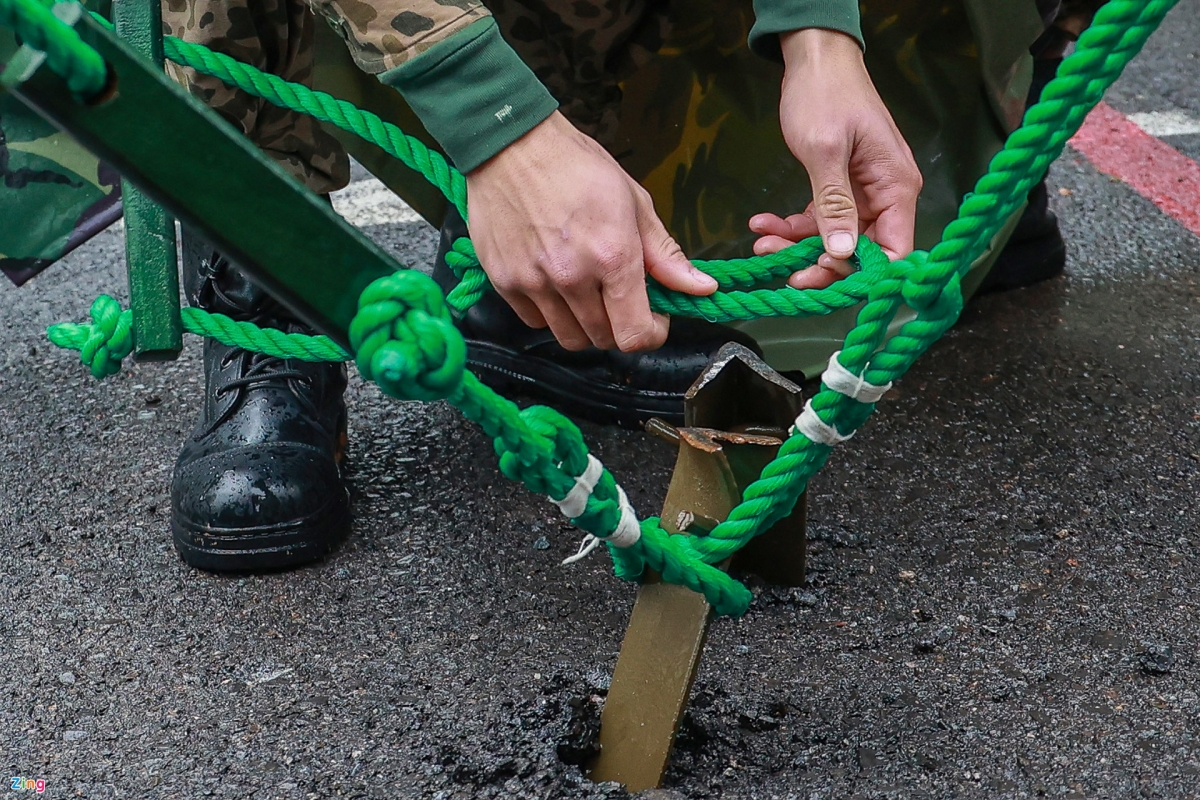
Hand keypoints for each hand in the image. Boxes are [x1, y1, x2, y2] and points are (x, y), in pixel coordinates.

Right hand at [465, 112, 717, 351]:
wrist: (511, 144)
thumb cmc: (577, 166)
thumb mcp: (634, 202)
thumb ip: (665, 255)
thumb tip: (703, 289)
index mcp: (613, 256)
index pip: (635, 334)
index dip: (651, 332)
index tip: (652, 316)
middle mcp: (572, 277)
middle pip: (604, 339)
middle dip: (620, 325)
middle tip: (619, 296)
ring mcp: (534, 283)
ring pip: (570, 338)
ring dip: (586, 325)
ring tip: (587, 292)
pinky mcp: (504, 282)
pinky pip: (535, 322)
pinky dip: (550, 313)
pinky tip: (555, 284)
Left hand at [749, 29, 921, 288]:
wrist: (814, 59)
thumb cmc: (825, 95)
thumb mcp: (825, 150)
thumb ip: (834, 204)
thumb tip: (842, 253)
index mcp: (895, 187)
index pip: (892, 251)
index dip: (859, 274)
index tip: (818, 277)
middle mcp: (885, 195)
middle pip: (859, 251)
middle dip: (817, 263)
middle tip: (782, 271)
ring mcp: (862, 193)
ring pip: (834, 239)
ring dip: (797, 246)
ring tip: (761, 243)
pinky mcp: (840, 188)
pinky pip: (819, 219)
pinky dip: (792, 225)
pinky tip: (763, 224)